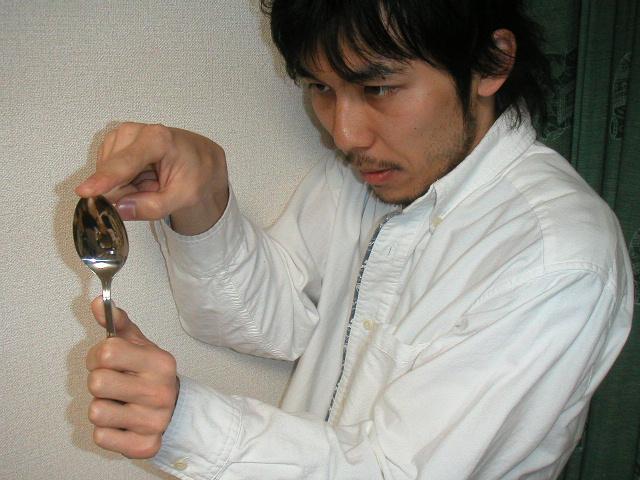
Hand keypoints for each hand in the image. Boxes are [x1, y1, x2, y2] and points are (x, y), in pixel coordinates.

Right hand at [76, 123, 228, 234]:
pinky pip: (109, 173)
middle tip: (154, 190)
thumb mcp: (184, 197)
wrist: (201, 159)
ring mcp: (123, 135)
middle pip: (114, 173)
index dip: (104, 179)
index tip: (84, 191)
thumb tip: (120, 210)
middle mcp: (136, 132)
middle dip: (128, 191)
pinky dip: (124, 181)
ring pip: (108, 175)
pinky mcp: (115, 143)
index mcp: (158, 139)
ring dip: (127, 186)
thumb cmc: (196, 172)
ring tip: (151, 181)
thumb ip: (154, 206)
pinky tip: (142, 176)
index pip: (125, 163)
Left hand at [86, 297, 178, 457]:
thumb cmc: (151, 374)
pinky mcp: (145, 445)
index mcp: (160, 362)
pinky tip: (123, 422)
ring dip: (102, 408)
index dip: (99, 356)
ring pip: (96, 412)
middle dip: (99, 383)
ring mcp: (154, 420)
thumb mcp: (139, 345)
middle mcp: (160, 391)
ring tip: (119, 403)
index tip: (108, 361)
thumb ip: (118, 324)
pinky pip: (102, 437)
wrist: (178, 410)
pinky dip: (107, 430)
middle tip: (113, 384)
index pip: (107, 352)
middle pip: (97, 382)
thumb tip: (96, 302)